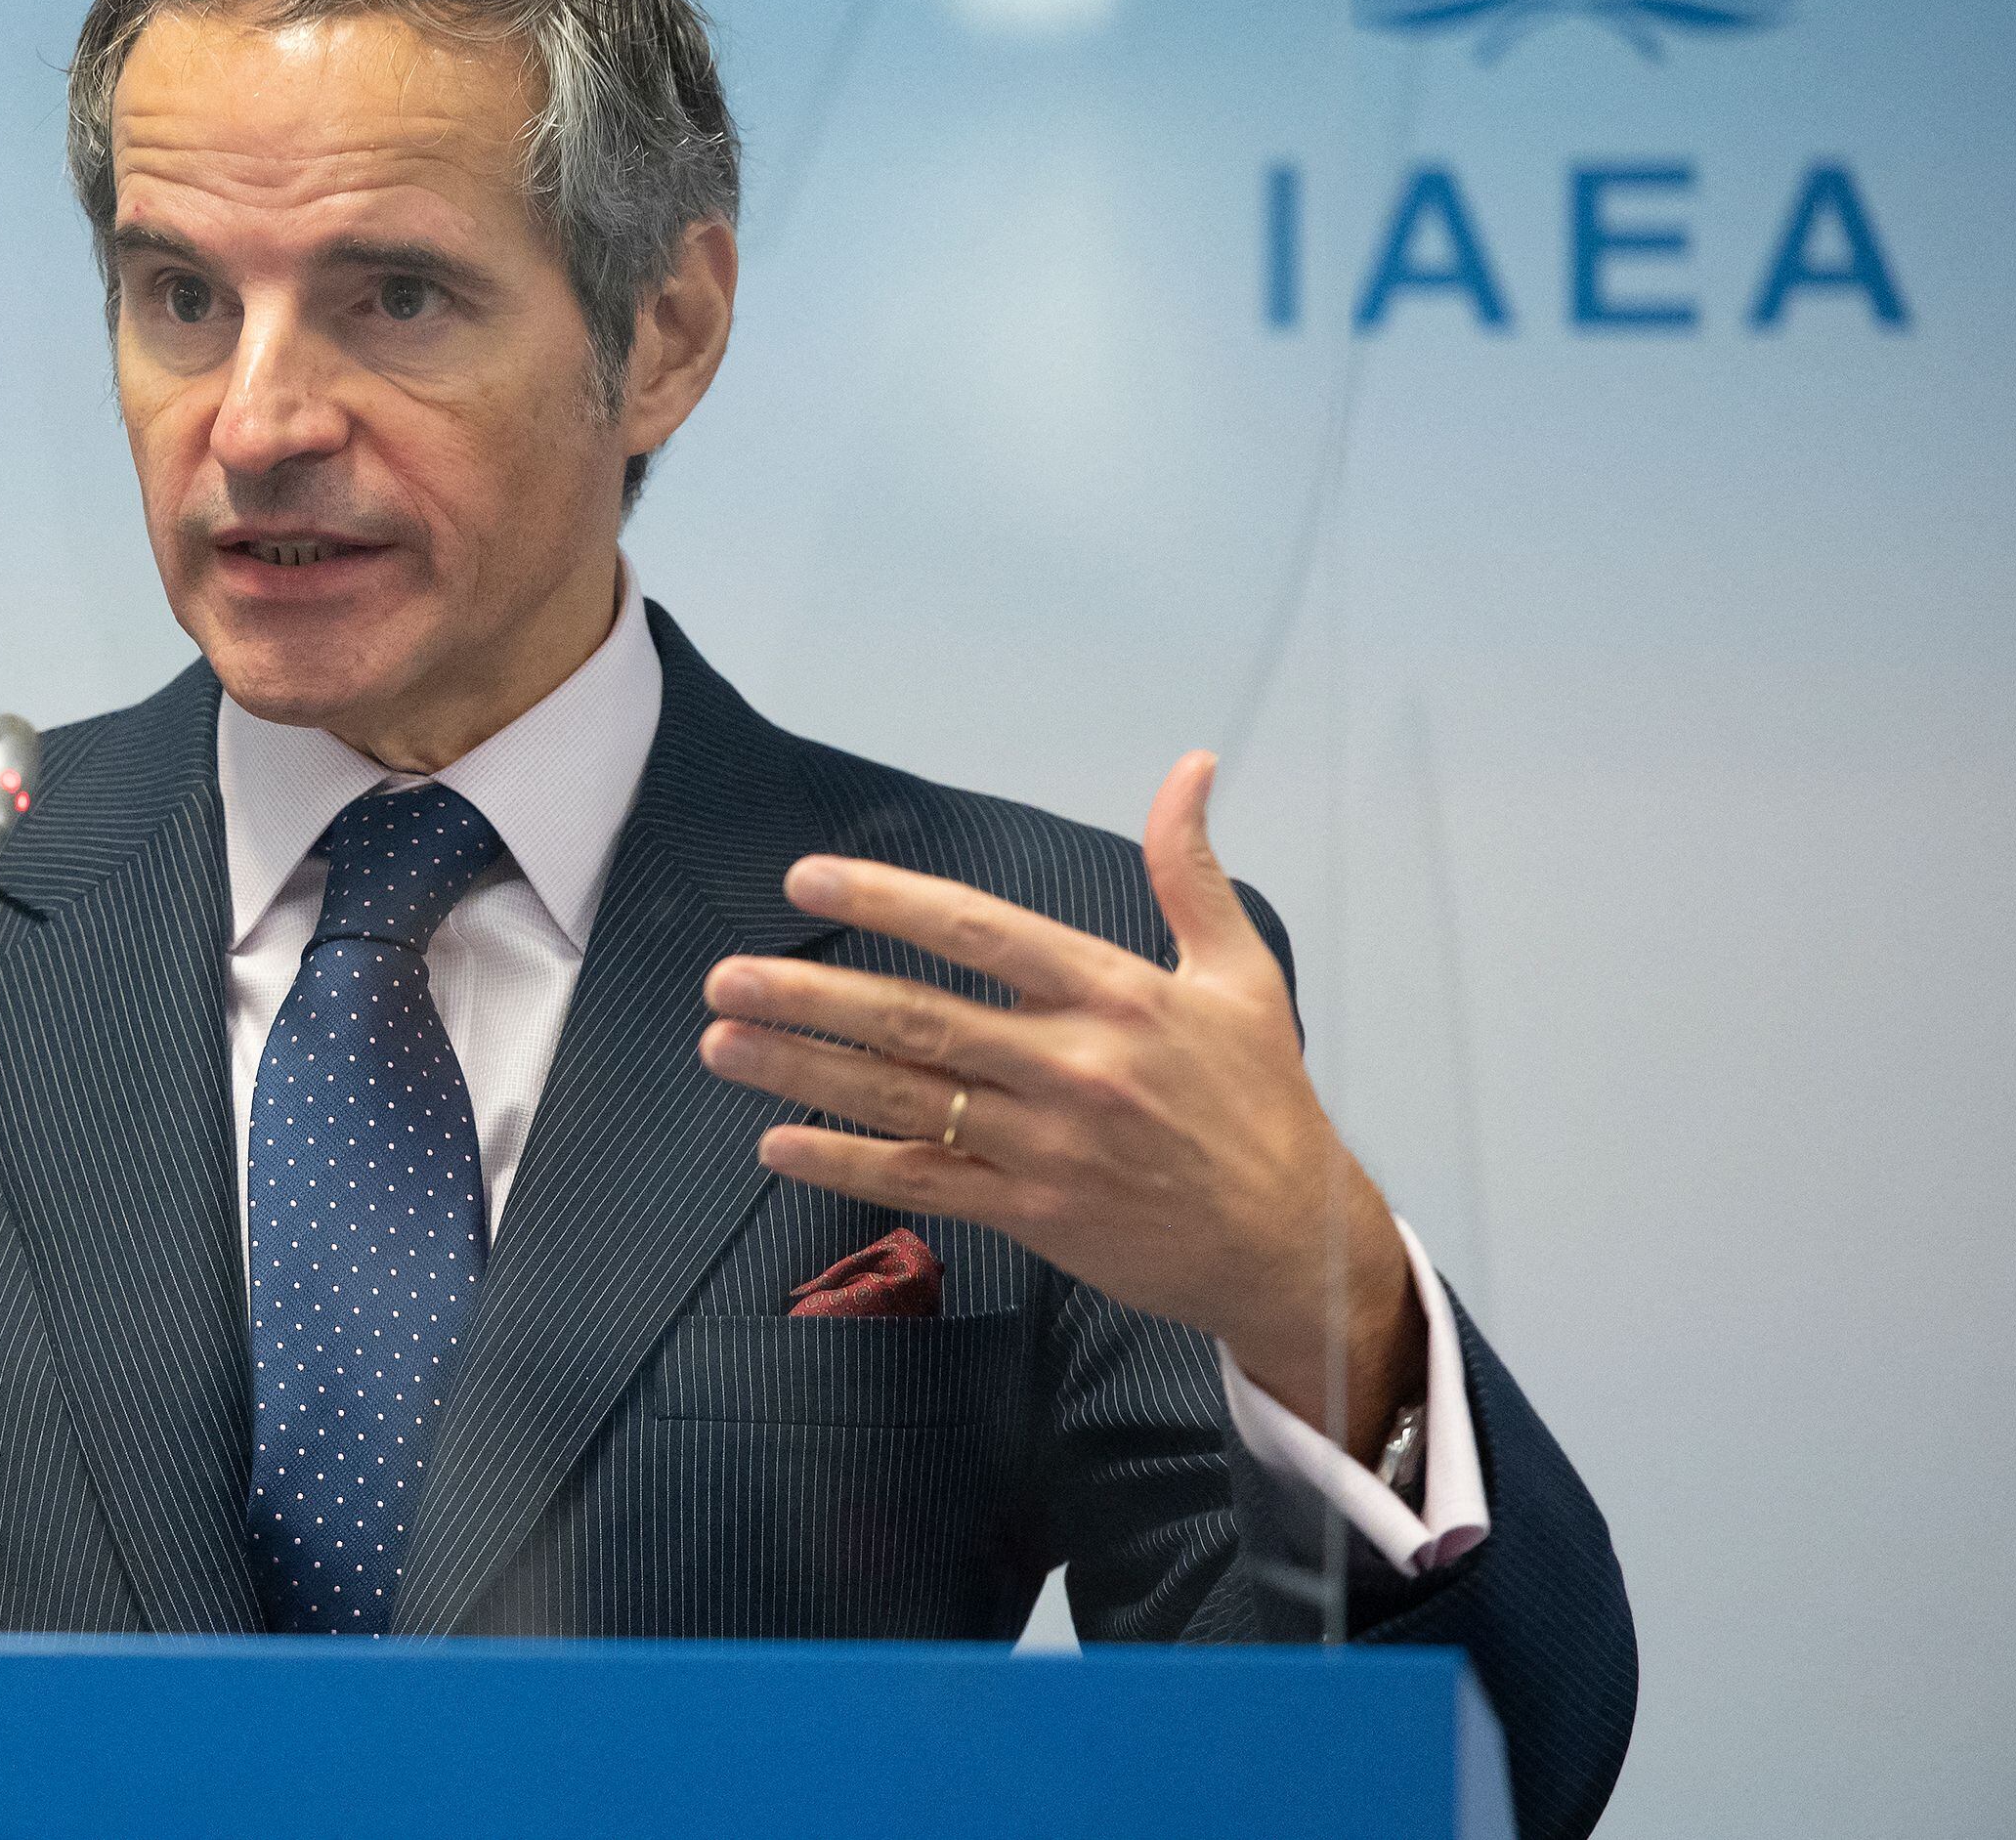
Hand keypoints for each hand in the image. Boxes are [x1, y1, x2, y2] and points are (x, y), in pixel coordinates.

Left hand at [697, 752, 1423, 1461]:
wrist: (1294, 1246)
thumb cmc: (1263, 1103)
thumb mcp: (1241, 976)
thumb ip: (1191, 872)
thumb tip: (1191, 768)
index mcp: (1114, 994)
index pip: (979, 931)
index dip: (887, 902)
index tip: (807, 881)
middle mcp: (1071, 1064)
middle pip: (916, 1018)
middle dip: (810, 996)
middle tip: (726, 979)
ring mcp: (1046, 1145)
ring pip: (901, 1099)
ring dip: (803, 1071)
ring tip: (722, 1044)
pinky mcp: (1034, 1215)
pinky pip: (921, 1182)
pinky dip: (843, 1164)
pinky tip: (776, 1143)